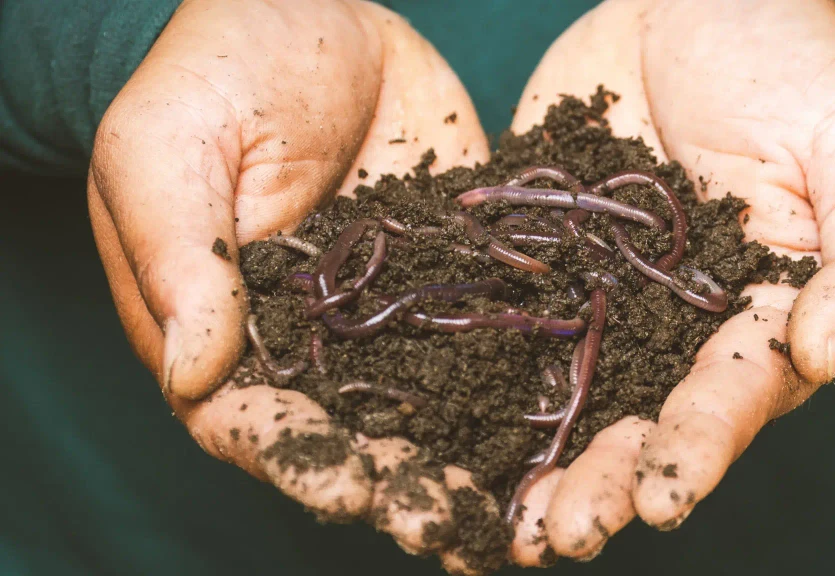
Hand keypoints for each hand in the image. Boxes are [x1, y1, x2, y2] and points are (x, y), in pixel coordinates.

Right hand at [87, 0, 496, 570]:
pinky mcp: (453, 273)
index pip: (253, 420)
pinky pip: (487, 332)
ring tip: (516, 512)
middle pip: (352, 434)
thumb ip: (181, 260)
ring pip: (428, 403)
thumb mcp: (168, 150)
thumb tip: (196, 373)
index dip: (298, 462)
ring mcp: (390, 312)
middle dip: (399, 484)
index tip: (346, 488)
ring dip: (467, 460)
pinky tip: (563, 419)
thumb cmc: (214, 72)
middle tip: (450, 526)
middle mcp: (314, 339)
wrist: (309, 9)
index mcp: (228, 328)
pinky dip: (520, 381)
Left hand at [506, 0, 834, 563]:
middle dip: (607, 481)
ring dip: (537, 462)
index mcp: (765, 315)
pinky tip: (437, 430)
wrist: (688, 2)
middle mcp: (681, 329)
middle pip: (644, 419)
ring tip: (502, 524)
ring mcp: (605, 301)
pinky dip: (474, 381)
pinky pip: (507, 327)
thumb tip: (826, 354)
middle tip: (562, 534)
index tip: (663, 496)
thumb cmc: (793, 60)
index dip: (701, 446)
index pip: (737, 394)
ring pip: (570, 397)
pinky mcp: (543, 266)